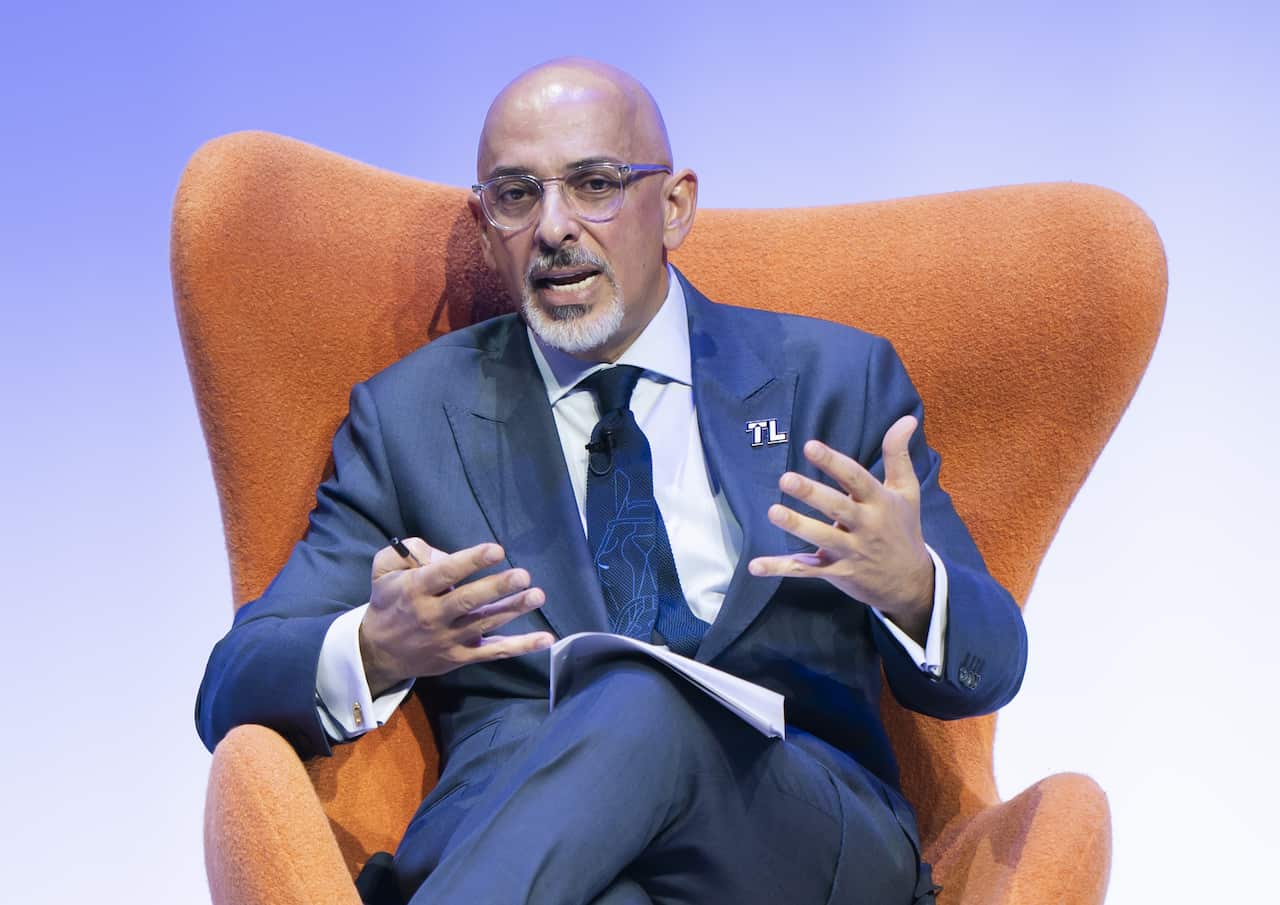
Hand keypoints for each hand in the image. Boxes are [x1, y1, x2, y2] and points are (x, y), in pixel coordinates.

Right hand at [359, 538, 553, 695]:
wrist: (378, 652)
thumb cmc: (388, 602)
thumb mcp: (384, 570)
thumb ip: (407, 552)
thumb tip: (442, 552)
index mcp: (415, 590)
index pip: (445, 574)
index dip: (471, 561)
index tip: (495, 550)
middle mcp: (433, 615)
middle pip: (468, 601)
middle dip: (497, 587)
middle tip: (522, 575)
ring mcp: (449, 639)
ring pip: (485, 623)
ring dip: (513, 609)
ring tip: (536, 595)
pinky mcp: (461, 656)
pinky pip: (495, 651)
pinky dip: (521, 646)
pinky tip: (545, 639)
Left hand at [747, 416, 933, 642]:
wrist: (910, 583)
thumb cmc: (903, 529)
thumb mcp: (907, 491)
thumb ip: (898, 454)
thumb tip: (906, 418)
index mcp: (880, 502)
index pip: (856, 478)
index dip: (833, 462)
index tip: (810, 446)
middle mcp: (865, 526)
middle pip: (837, 507)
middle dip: (811, 493)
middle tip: (786, 479)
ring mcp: (850, 551)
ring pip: (821, 538)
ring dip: (797, 526)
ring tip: (773, 512)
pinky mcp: (837, 572)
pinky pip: (806, 571)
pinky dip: (780, 568)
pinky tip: (755, 565)